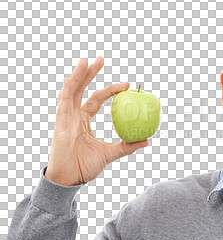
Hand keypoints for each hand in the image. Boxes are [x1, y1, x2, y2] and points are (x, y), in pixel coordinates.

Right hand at [45, 57, 148, 185]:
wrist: (70, 180)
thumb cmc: (85, 167)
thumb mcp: (110, 154)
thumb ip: (126, 146)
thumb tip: (146, 141)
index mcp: (84, 120)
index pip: (97, 99)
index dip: (110, 90)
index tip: (127, 84)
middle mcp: (74, 115)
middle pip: (82, 89)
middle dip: (90, 73)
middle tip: (101, 58)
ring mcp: (65, 118)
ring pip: (71, 91)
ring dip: (78, 75)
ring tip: (86, 61)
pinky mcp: (59, 124)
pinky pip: (63, 103)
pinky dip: (67, 90)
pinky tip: (71, 78)